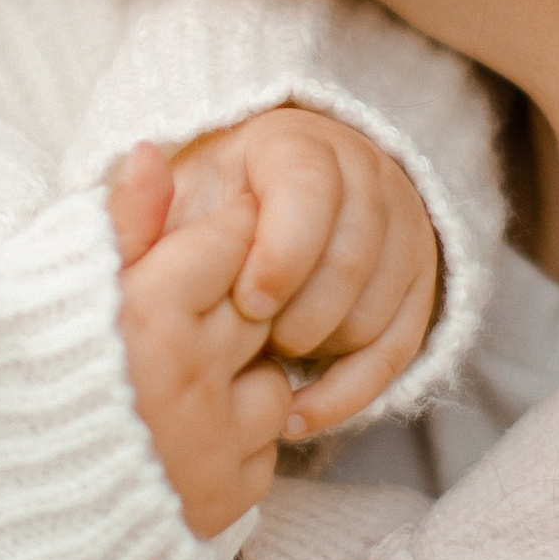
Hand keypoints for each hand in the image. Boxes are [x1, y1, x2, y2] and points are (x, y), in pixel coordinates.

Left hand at [110, 109, 440, 534]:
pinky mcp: (418, 282)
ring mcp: (400, 224)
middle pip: (352, 256)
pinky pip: (398, 350)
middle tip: (250, 340)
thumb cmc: (199, 224)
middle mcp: (362, 171)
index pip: (310, 190)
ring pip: (376, 307)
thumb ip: (140, 203)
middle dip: (298, 316)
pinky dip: (347, 393)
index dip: (281, 256)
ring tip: (267, 360)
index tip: (247, 304)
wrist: (251, 232)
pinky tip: (296, 415)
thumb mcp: (166, 211)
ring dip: (319, 349)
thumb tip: (143, 158)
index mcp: (295, 144)